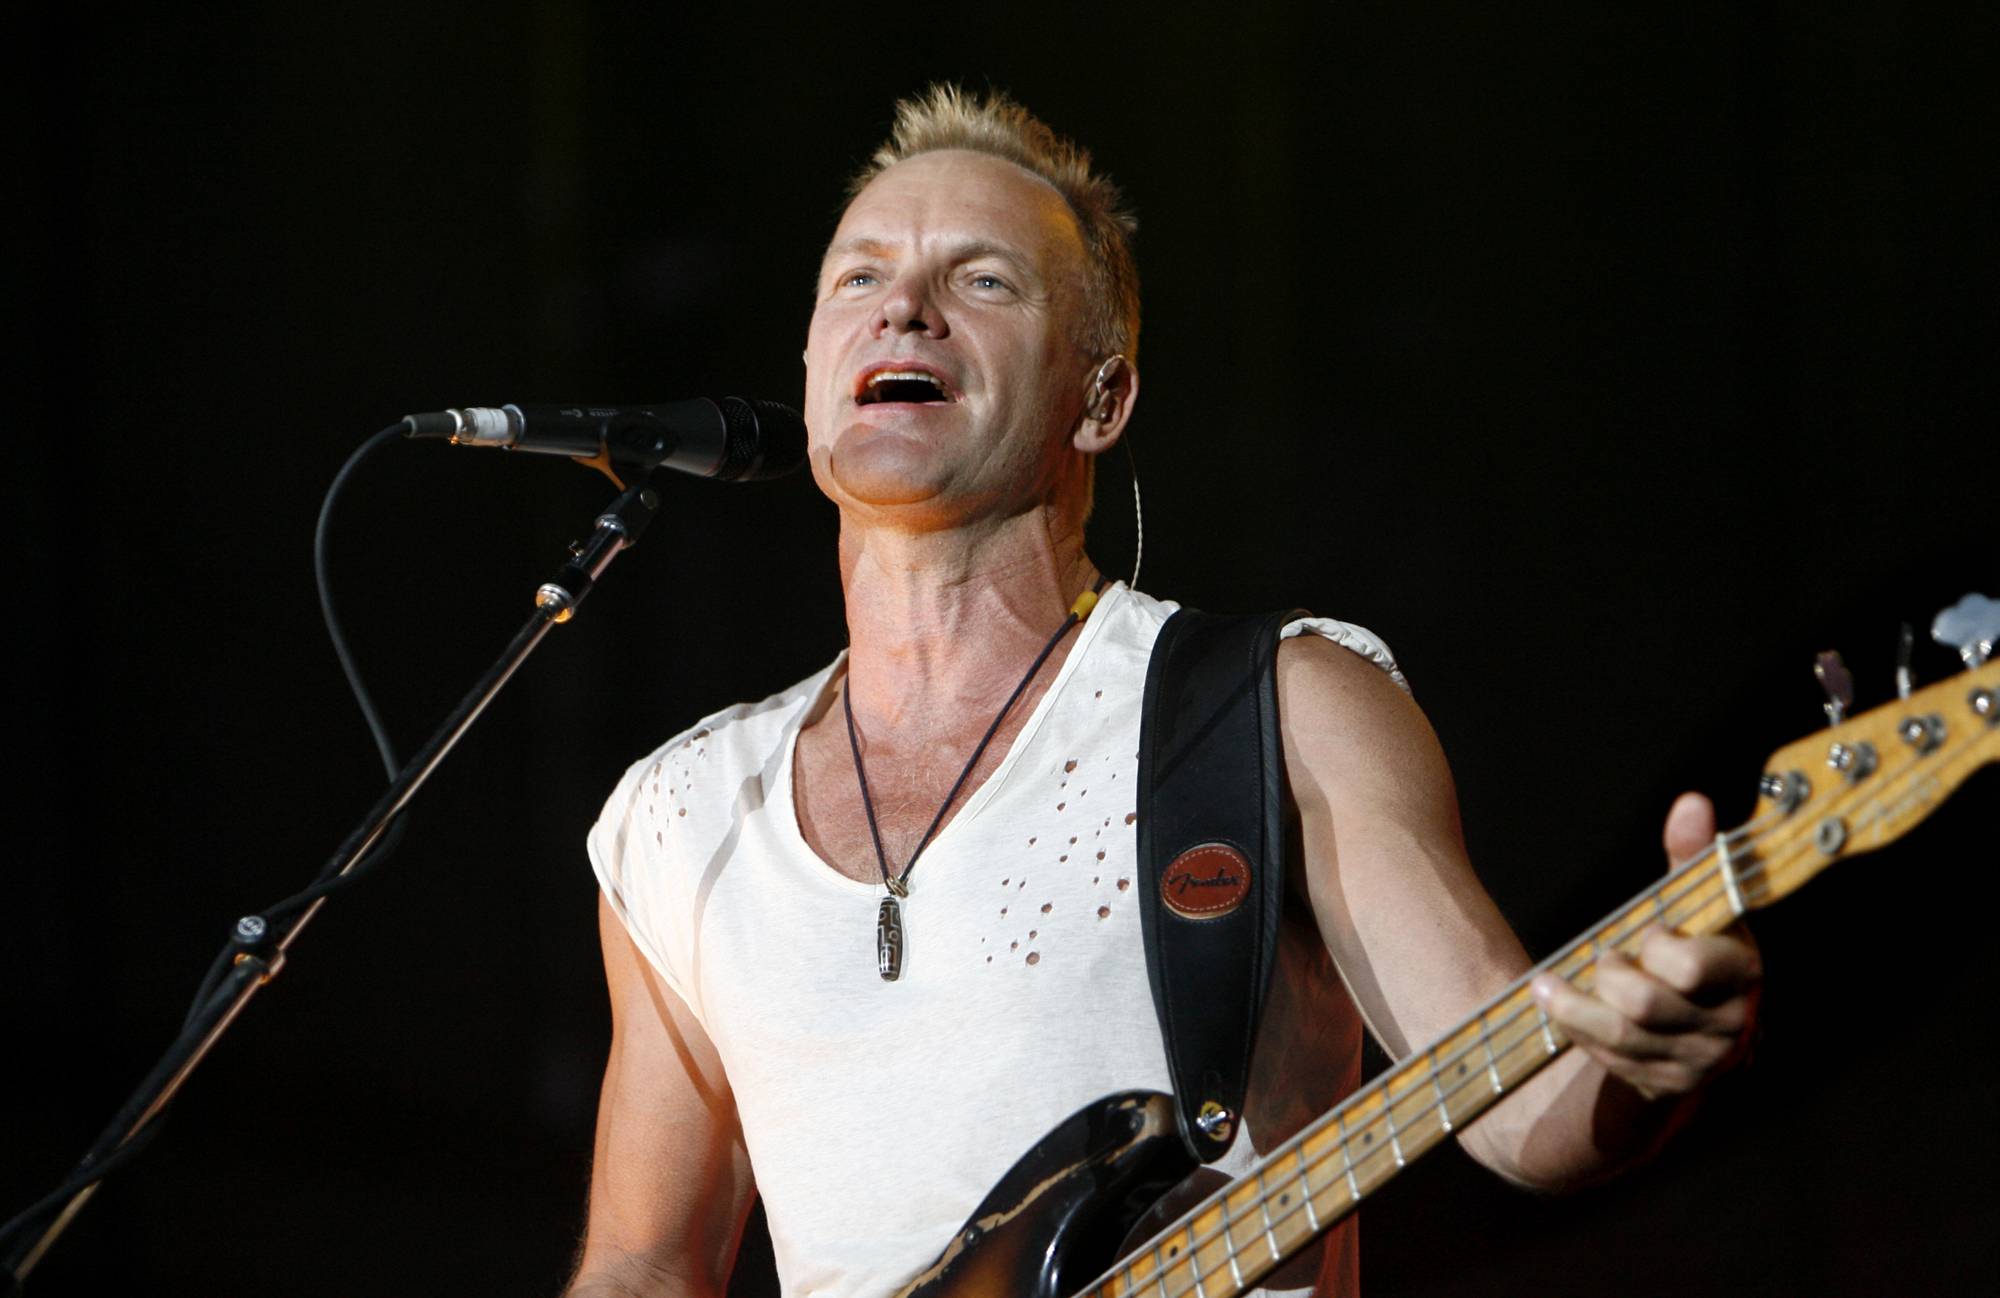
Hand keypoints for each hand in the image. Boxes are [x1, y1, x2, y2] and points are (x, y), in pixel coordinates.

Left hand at [1530, 792, 1760, 1100]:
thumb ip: (1690, 858)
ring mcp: (1698, 1062)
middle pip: (1643, 1003)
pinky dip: (1578, 1030)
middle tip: (1604, 958)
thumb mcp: (1693, 906)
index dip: (1658, 946)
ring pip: (1620, 1036)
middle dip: (1609, 975)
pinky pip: (1610, 1060)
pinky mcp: (1665, 1086)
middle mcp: (1729, 1024)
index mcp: (1741, 973)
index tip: (1649, 932)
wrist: (1695, 1023)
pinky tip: (1559, 1007)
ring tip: (1550, 983)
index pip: (1689, 966)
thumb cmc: (1689, 949)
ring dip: (1575, 1004)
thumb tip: (1691, 802)